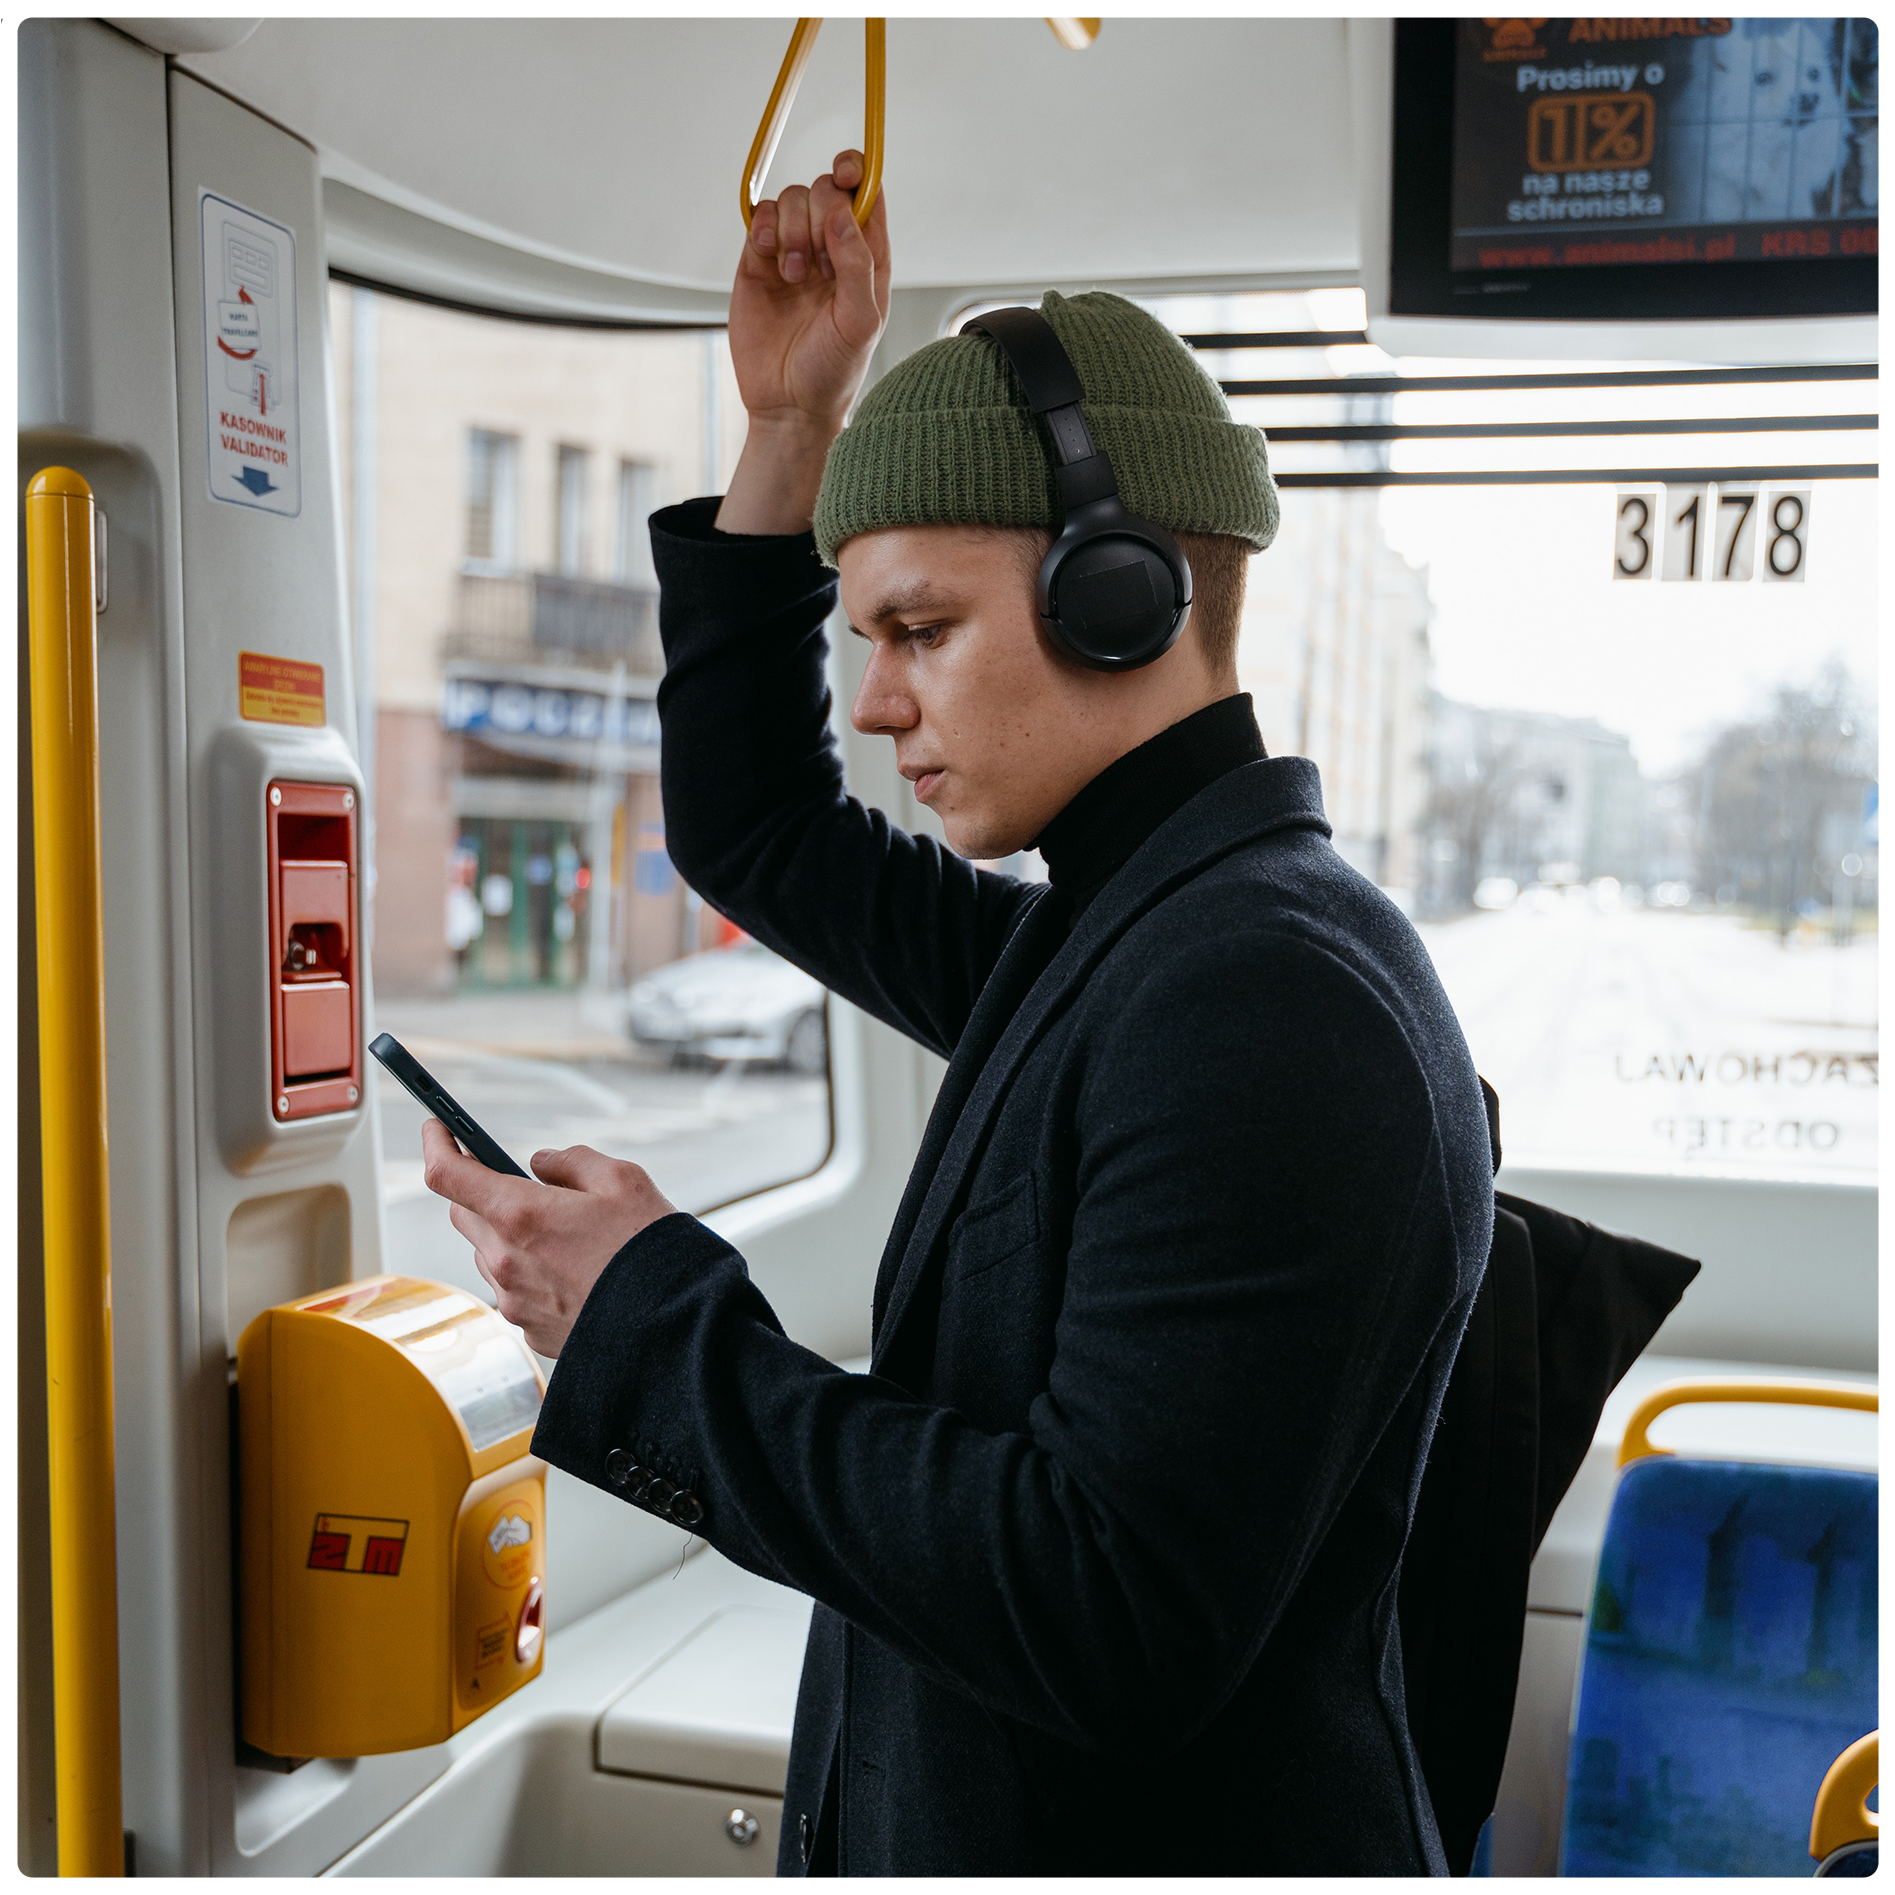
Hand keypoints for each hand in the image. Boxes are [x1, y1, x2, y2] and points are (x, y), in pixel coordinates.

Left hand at [420, 1119, 676, 1357]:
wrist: (674, 1327)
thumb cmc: (650, 1251)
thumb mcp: (623, 1180)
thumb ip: (573, 1161)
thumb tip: (541, 1162)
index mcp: (521, 1215)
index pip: (448, 1175)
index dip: (437, 1144)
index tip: (438, 1127)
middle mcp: (506, 1262)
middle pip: (464, 1213)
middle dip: (479, 1190)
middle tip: (515, 1180)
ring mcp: (515, 1301)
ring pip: (489, 1254)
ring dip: (508, 1236)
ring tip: (563, 1234)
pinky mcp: (530, 1330)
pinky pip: (514, 1291)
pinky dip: (531, 1273)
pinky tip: (575, 1272)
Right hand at [717, 149, 890, 534]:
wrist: (788, 405)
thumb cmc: (833, 371)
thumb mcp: (861, 321)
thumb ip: (857, 262)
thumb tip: (843, 211)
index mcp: (867, 258)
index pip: (867, 194)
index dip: (857, 172)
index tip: (845, 174)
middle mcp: (832, 249)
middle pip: (824, 190)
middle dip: (818, 214)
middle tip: (816, 264)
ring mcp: (794, 252)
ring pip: (791, 200)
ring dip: (791, 229)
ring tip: (794, 275)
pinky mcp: (759, 262)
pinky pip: (760, 218)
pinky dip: (763, 227)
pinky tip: (770, 258)